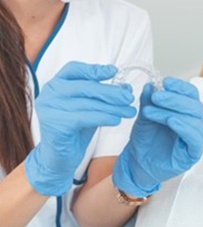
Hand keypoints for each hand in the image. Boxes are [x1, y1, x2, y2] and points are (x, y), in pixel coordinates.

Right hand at [24, 61, 135, 195]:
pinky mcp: (54, 124)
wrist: (60, 158)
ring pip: (87, 103)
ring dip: (112, 107)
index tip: (114, 71)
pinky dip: (103, 117)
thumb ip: (104, 95)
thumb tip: (126, 88)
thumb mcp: (91, 107)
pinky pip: (84, 117)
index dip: (95, 69)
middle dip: (111, 92)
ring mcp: (49, 108)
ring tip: (129, 111)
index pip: (74, 69)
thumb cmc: (75, 129)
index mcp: (56, 83)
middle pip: (85, 87)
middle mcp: (49, 93)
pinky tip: (117, 120)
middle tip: (129, 98)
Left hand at [112, 77, 202, 196]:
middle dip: (174, 98)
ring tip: (152, 111)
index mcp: (186, 110)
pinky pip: (195, 138)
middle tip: (156, 96)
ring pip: (194, 119)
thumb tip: (151, 84)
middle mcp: (195, 122)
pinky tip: (171, 121)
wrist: (138, 163)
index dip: (180, 86)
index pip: (191, 94)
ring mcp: (196, 137)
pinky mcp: (193, 153)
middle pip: (194, 105)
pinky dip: (184, 128)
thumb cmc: (145, 139)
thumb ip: (149, 100)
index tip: (165, 82)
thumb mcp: (145, 115)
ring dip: (173, 111)